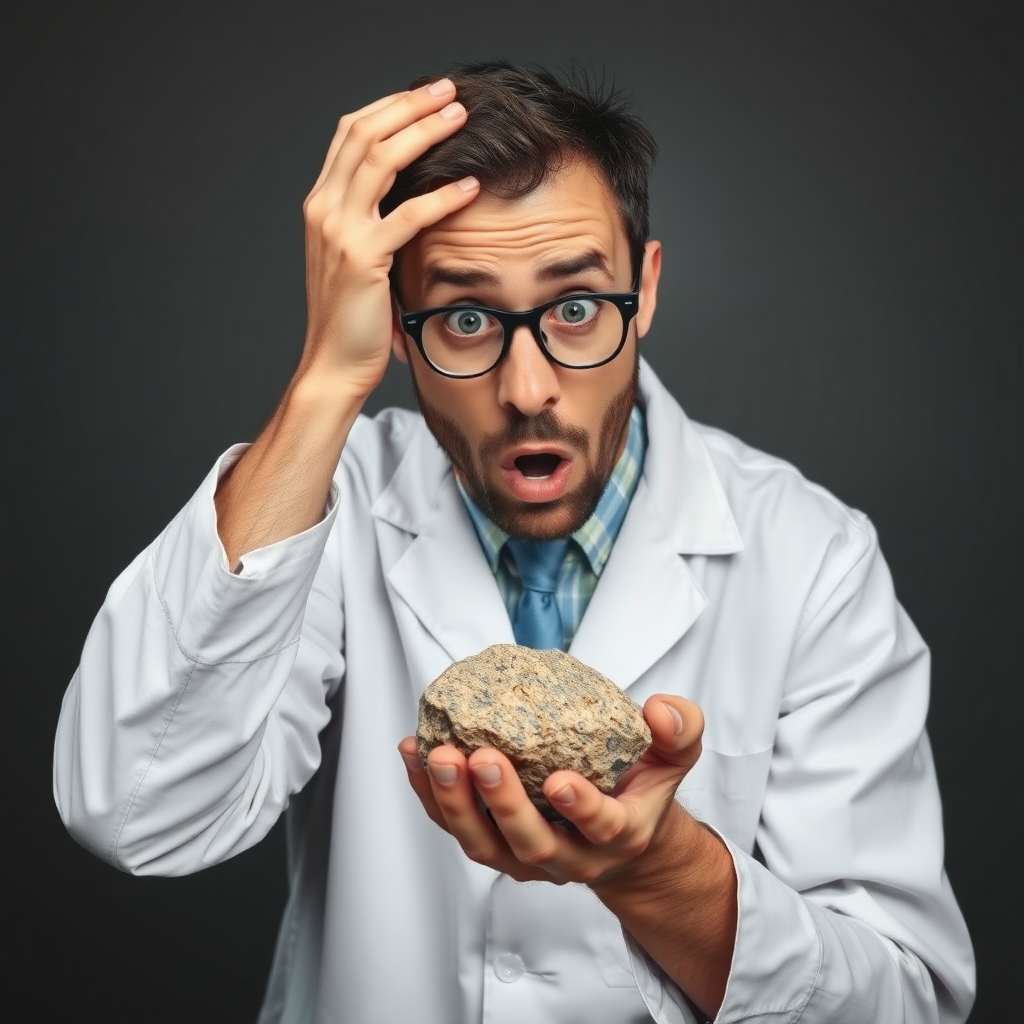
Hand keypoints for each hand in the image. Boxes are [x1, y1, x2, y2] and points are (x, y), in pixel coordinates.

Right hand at [298, 79, 478, 396]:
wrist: (334, 364)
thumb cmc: (354, 319)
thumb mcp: (359, 258)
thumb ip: (375, 224)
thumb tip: (414, 198)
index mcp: (321, 205)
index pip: (350, 135)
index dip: (389, 108)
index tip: (426, 97)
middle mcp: (323, 209)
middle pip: (363, 133)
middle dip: (408, 106)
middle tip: (448, 92)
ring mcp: (339, 231)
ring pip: (380, 159)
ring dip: (423, 131)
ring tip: (459, 116)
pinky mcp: (363, 259)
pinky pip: (407, 216)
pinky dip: (441, 196)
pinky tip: (470, 186)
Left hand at [398, 695, 703, 885]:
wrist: (619, 832)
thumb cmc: (640, 787)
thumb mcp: (675, 757)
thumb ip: (680, 730)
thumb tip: (659, 710)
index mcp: (619, 833)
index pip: (601, 828)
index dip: (580, 808)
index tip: (558, 780)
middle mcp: (571, 856)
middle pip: (531, 844)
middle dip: (501, 804)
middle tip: (480, 757)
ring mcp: (527, 856)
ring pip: (484, 844)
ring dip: (454, 804)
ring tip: (435, 757)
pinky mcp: (494, 845)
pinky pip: (456, 827)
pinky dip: (430, 796)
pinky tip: (415, 756)